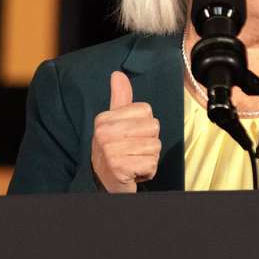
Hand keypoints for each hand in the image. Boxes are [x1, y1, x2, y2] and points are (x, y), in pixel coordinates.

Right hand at [91, 71, 160, 192]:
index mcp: (103, 119)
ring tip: (134, 162)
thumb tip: (118, 74)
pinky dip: (148, 171)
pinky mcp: (120, 168)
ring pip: (155, 146)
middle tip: (132, 152)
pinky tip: (134, 173)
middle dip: (149, 142)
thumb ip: (120, 99)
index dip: (144, 126)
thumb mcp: (115, 122)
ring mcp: (110, 151)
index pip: (146, 110)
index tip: (129, 137)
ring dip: (149, 158)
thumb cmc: (114, 151)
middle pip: (153, 127)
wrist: (105, 184)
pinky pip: (152, 163)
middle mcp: (104, 133)